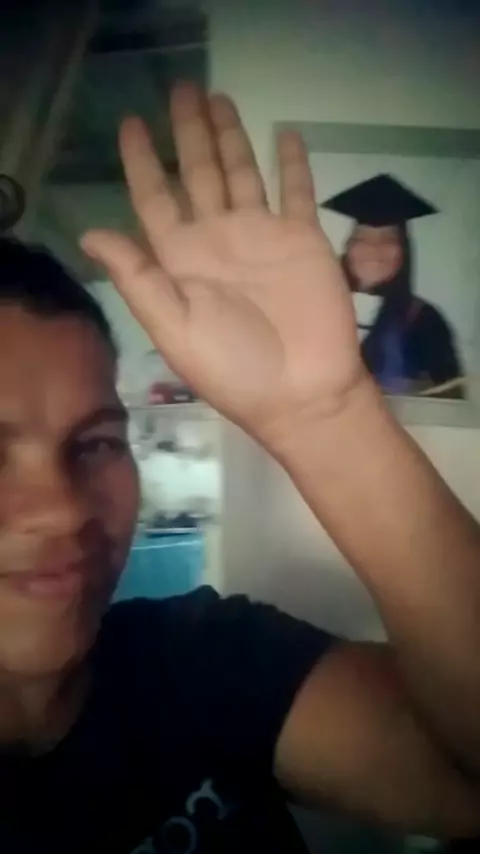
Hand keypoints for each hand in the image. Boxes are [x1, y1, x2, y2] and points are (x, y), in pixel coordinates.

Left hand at [81, 83, 363, 442]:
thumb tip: (91, 233)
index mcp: (182, 261)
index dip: (142, 163)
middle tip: (181, 90)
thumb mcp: (174, 328)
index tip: (131, 125)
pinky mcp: (303, 240)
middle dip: (188, 133)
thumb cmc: (233, 368)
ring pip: (242, 173)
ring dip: (231, 137)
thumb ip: (137, 279)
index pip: (156, 200)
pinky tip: (284, 133)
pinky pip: (297, 192)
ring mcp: (262, 237)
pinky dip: (292, 164)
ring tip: (219, 98)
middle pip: (198, 174)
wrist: (302, 393)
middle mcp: (218, 240)